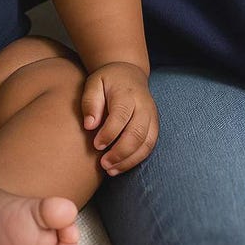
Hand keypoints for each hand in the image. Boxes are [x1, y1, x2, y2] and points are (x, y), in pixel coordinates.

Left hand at [82, 61, 158, 175]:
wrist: (129, 74)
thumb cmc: (107, 81)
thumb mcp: (94, 83)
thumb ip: (90, 102)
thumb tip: (89, 125)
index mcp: (127, 93)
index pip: (121, 115)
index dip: (109, 133)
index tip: (96, 145)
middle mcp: (144, 106)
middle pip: (137, 133)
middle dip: (120, 152)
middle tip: (103, 163)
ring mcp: (152, 117)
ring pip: (146, 143)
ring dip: (129, 160)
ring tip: (110, 170)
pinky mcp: (155, 126)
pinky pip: (149, 146)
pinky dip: (136, 159)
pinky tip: (120, 166)